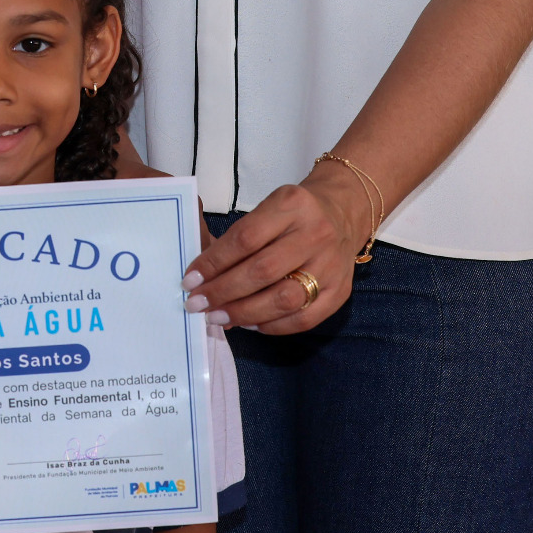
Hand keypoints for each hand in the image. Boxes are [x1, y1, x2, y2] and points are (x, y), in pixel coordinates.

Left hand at [183, 172, 367, 335]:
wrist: (342, 214)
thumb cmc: (293, 214)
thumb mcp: (267, 208)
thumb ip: (238, 238)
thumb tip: (204, 278)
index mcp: (291, 205)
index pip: (245, 238)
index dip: (213, 262)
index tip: (190, 280)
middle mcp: (315, 234)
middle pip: (263, 271)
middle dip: (223, 292)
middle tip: (197, 304)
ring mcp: (331, 265)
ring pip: (283, 298)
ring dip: (245, 313)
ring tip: (219, 317)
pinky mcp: (339, 292)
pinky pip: (303, 319)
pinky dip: (272, 326)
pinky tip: (250, 323)